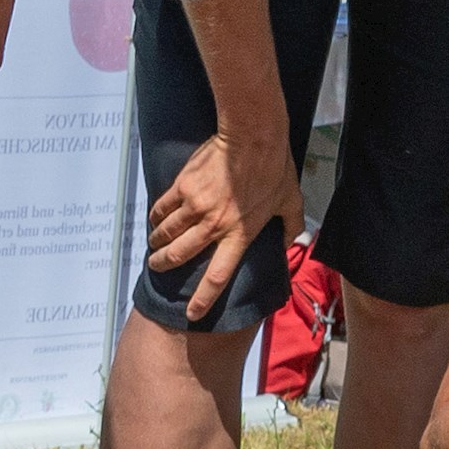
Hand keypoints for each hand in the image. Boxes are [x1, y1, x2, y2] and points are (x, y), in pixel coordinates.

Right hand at [146, 128, 305, 322]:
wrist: (253, 136)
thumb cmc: (275, 169)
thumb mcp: (290, 202)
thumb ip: (290, 227)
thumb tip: (292, 243)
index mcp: (239, 234)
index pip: (217, 276)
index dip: (203, 298)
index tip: (191, 313)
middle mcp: (214, 225)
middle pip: (181, 255)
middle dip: (165, 265)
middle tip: (158, 267)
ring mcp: (195, 206)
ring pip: (167, 232)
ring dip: (158, 242)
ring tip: (155, 246)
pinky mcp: (183, 186)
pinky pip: (162, 208)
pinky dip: (156, 217)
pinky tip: (155, 219)